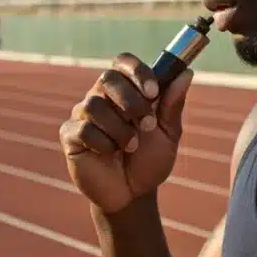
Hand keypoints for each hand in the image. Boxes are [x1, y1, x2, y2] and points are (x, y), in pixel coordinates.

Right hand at [60, 52, 193, 213]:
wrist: (132, 194)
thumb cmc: (149, 160)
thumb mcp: (168, 134)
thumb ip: (173, 105)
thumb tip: (186, 73)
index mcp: (127, 90)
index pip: (124, 62)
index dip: (138, 72)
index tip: (153, 92)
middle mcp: (102, 97)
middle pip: (107, 78)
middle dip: (130, 101)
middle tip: (146, 124)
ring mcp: (84, 115)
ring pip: (94, 105)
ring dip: (119, 128)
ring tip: (131, 146)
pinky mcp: (71, 135)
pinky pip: (82, 128)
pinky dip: (102, 143)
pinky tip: (110, 153)